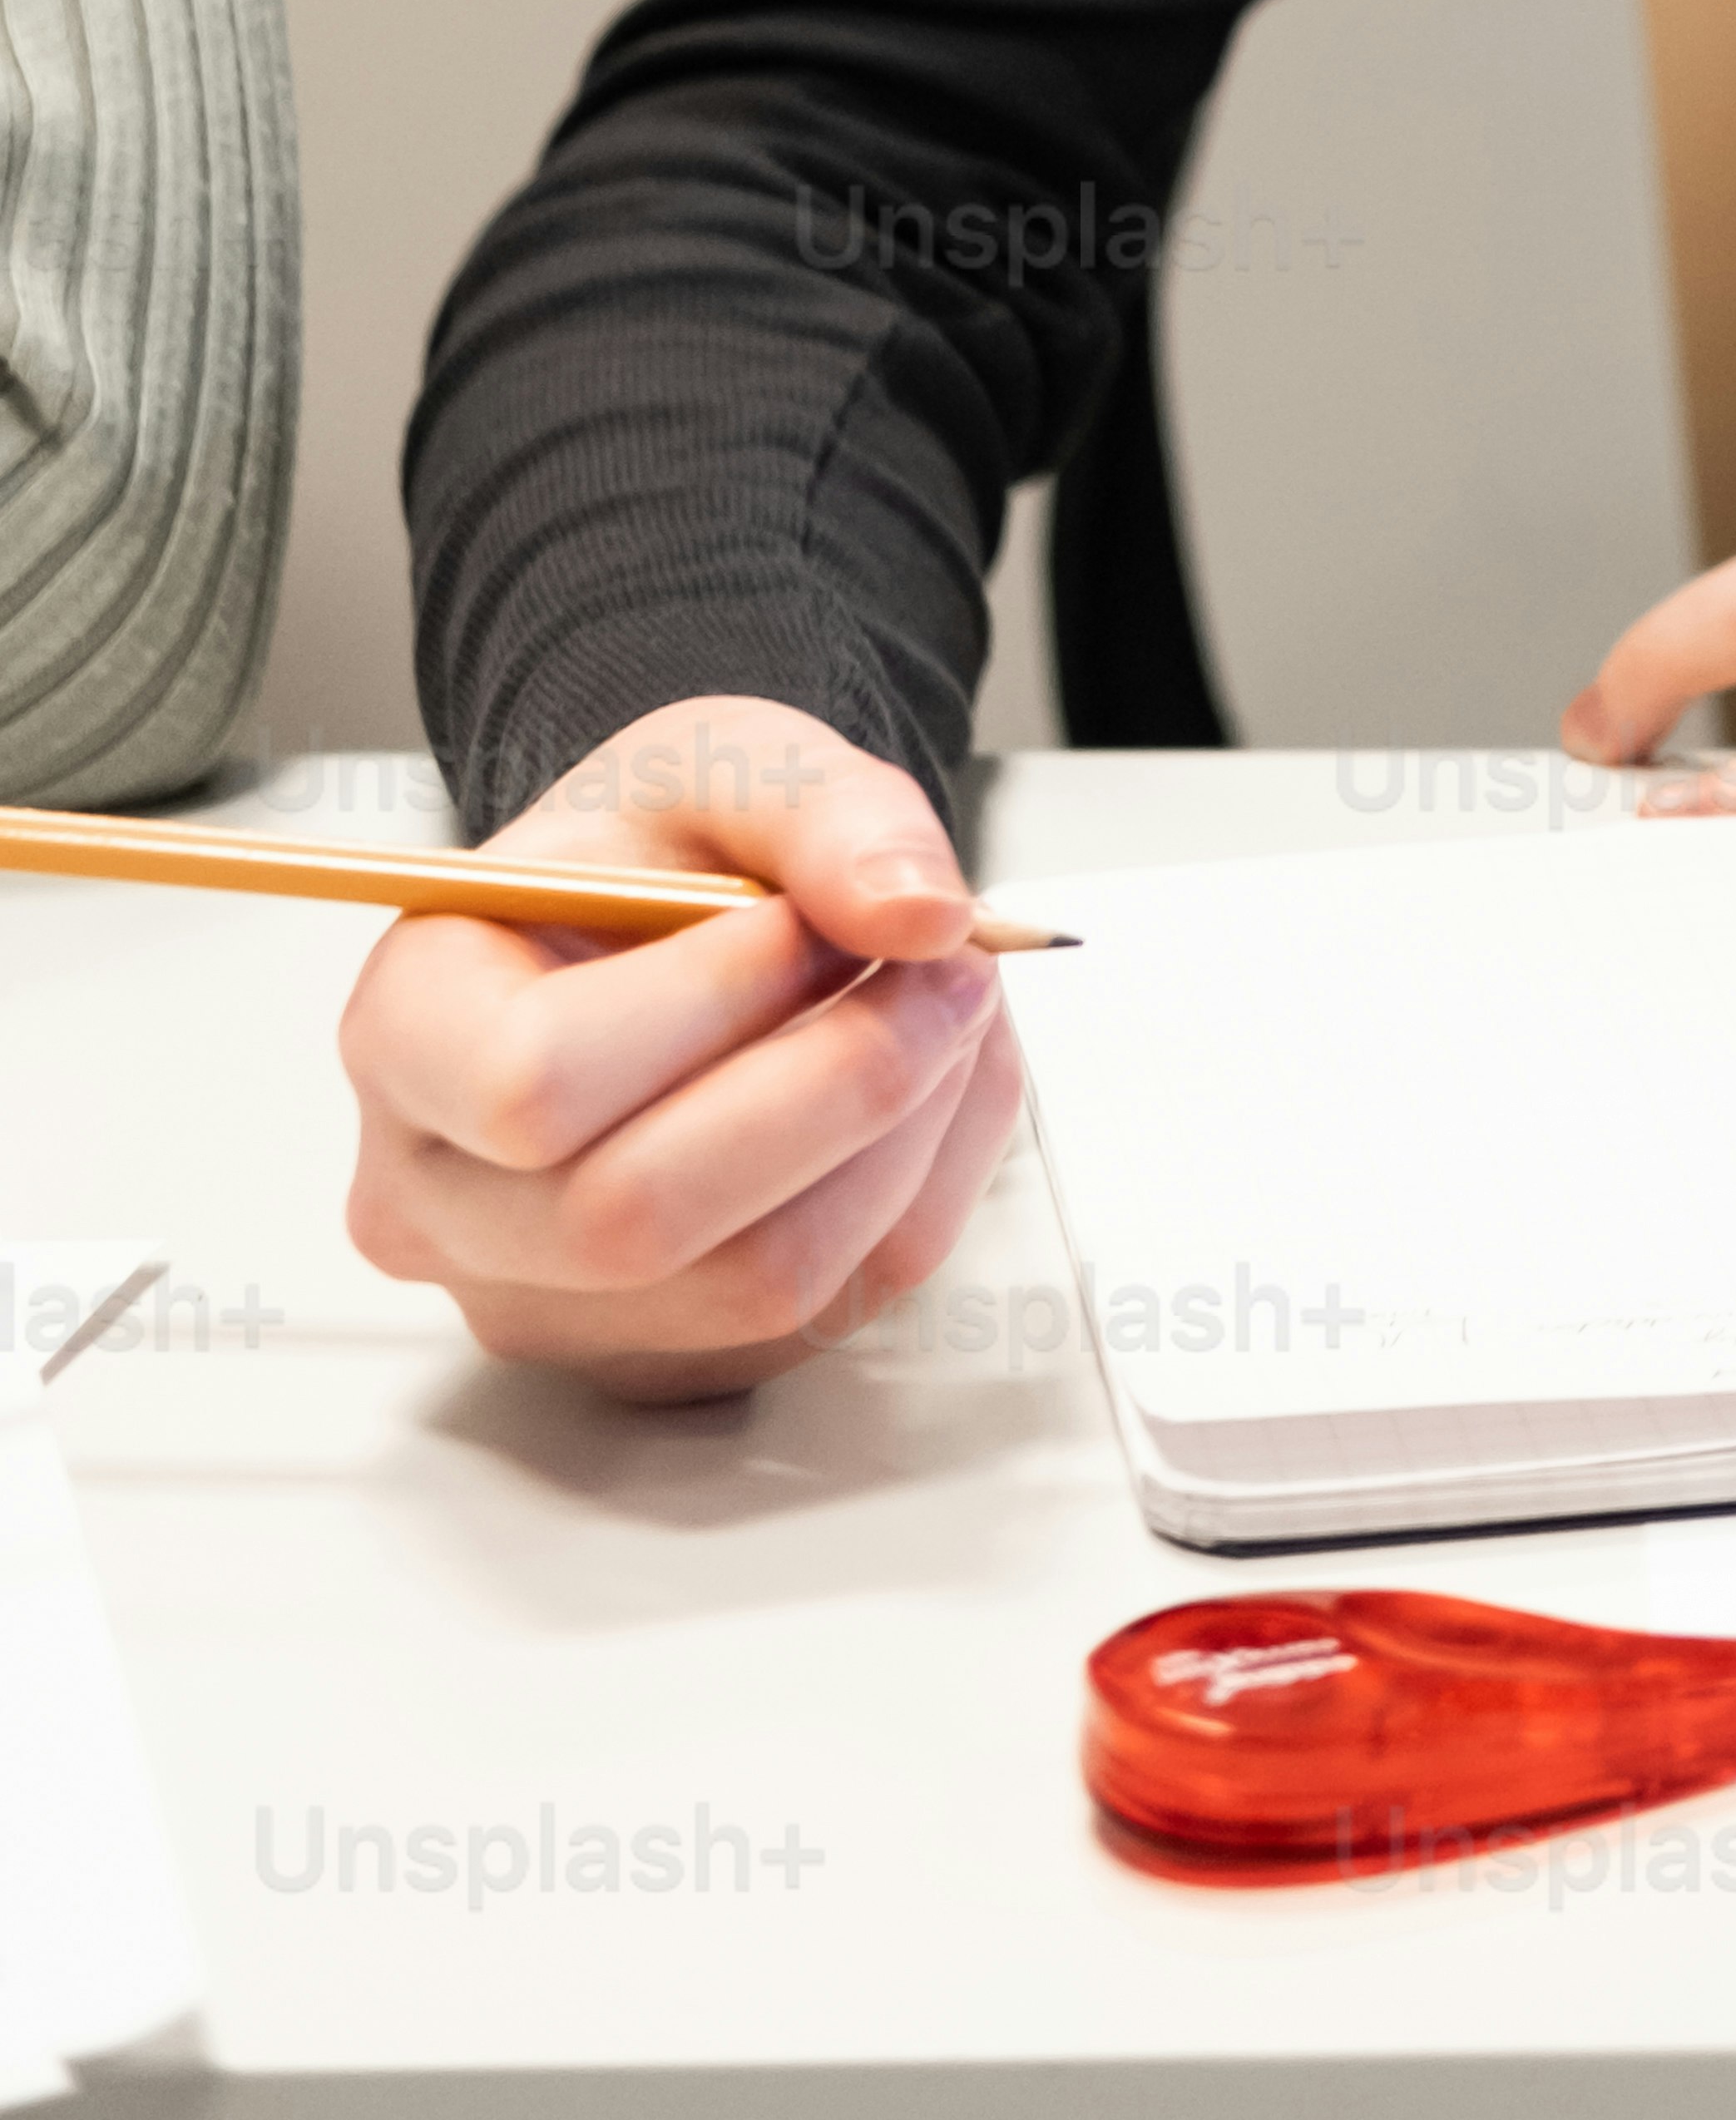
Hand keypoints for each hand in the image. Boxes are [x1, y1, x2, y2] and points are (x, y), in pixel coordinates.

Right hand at [339, 697, 1029, 1402]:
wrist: (667, 923)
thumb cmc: (661, 848)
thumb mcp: (730, 760)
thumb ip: (830, 813)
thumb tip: (920, 915)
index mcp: (405, 1029)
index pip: (532, 1086)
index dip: (715, 1004)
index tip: (817, 921)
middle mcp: (434, 1200)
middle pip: (637, 1218)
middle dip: (841, 1081)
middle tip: (946, 967)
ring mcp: (542, 1304)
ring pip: (760, 1281)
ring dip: (906, 1136)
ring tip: (939, 1010)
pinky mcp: (662, 1359)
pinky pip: (831, 1310)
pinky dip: (917, 1188)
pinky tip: (919, 1089)